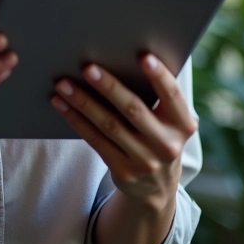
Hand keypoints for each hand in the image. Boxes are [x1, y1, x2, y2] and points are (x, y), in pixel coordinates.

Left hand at [51, 54, 197, 210]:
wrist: (158, 187)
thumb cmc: (158, 134)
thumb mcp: (169, 120)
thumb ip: (157, 96)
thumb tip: (123, 56)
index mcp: (183, 124)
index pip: (173, 96)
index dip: (160, 76)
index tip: (144, 57)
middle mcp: (167, 144)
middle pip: (134, 110)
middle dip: (109, 87)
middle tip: (87, 67)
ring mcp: (145, 161)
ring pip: (108, 125)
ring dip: (83, 102)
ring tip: (63, 83)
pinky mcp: (123, 171)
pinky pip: (94, 140)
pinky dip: (75, 119)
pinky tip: (60, 103)